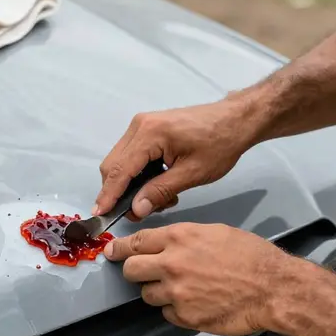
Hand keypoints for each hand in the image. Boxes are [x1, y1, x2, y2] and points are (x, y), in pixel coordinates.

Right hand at [93, 99, 253, 220]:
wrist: (236, 119)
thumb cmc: (220, 145)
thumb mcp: (192, 174)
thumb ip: (159, 191)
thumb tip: (135, 210)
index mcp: (149, 134)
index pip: (119, 170)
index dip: (107, 195)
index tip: (98, 216)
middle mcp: (138, 126)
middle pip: (112, 165)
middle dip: (118, 192)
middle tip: (138, 212)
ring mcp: (141, 125)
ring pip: (120, 161)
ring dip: (130, 184)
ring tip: (157, 198)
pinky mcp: (146, 128)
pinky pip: (131, 156)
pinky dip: (137, 174)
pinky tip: (157, 185)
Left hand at [103, 222, 295, 335]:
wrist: (273, 288)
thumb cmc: (250, 257)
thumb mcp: (213, 232)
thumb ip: (182, 238)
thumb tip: (159, 244)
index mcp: (178, 238)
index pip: (134, 243)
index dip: (119, 248)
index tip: (112, 252)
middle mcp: (171, 264)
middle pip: (130, 270)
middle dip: (134, 271)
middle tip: (144, 273)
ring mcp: (176, 292)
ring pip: (146, 294)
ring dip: (158, 292)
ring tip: (183, 288)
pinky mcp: (185, 315)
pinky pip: (166, 312)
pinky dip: (176, 309)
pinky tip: (196, 302)